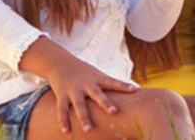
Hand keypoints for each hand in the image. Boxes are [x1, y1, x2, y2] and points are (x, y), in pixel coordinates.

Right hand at [22, 47, 139, 133]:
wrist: (59, 62)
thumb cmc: (84, 72)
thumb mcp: (97, 74)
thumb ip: (111, 84)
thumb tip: (134, 92)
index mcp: (97, 79)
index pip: (113, 82)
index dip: (124, 86)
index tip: (134, 89)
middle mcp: (86, 85)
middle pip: (97, 95)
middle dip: (105, 103)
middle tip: (114, 112)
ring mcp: (73, 91)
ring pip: (79, 105)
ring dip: (84, 118)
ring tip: (89, 130)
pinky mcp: (61, 96)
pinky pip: (62, 110)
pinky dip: (63, 120)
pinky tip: (66, 131)